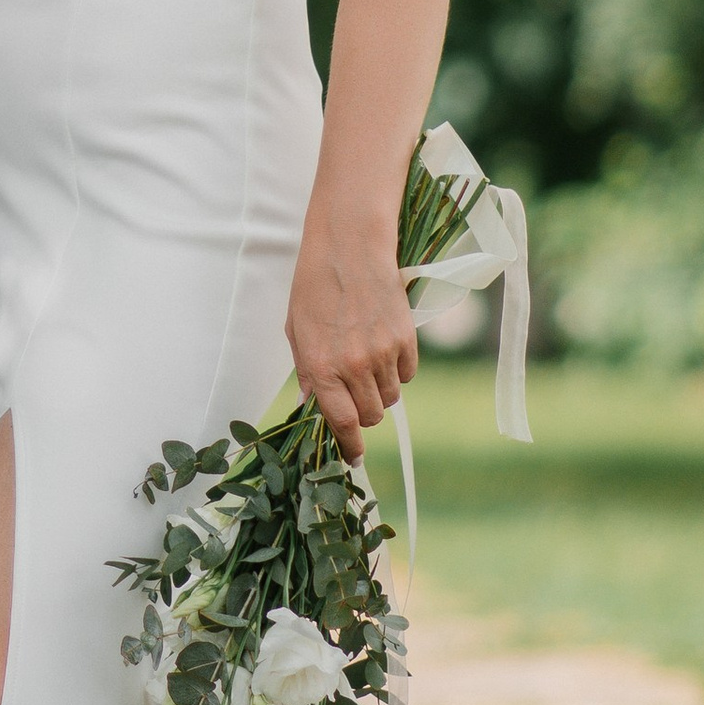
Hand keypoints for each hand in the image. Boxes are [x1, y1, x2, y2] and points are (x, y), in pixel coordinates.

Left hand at [286, 223, 418, 462]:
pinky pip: (407, 375)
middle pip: (369, 416)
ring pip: (390, 398)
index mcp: (322, 366)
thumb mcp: (296, 331)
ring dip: (379, 391)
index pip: (341, 423)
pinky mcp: (406, 339)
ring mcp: (383, 353)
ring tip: (366, 362)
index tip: (353, 458)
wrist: (350, 246)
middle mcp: (354, 365)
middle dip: (362, 414)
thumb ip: (307, 372)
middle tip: (354, 395)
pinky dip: (397, 370)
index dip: (349, 446)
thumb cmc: (315, 285)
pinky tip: (383, 346)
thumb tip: (311, 407)